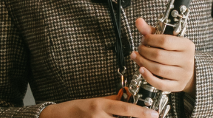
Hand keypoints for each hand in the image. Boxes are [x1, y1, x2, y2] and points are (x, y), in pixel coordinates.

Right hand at [38, 93, 157, 117]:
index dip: (141, 112)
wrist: (58, 117)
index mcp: (101, 105)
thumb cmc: (77, 108)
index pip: (125, 109)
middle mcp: (99, 117)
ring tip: (117, 115)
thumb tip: (129, 96)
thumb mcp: (97, 100)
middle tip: (147, 116)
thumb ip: (115, 99)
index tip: (154, 114)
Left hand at [132, 17, 196, 94]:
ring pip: (158, 69)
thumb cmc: (176, 52)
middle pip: (160, 56)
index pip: (165, 41)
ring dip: (143, 63)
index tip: (144, 39)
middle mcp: (187, 59)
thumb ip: (152, 31)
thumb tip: (138, 21)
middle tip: (139, 49)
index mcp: (187, 45)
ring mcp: (183, 74)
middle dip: (144, 52)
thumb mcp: (168, 39)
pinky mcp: (178, 85)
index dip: (150, 40)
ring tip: (137, 57)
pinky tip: (141, 70)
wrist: (190, 70)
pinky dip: (148, 77)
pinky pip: (160, 84)